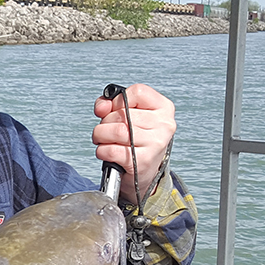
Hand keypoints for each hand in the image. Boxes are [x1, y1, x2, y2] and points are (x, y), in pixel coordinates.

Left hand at [93, 83, 175, 204]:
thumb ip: (112, 104)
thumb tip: (102, 107)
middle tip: (106, 130)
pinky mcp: (143, 161)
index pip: (137, 92)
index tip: (113, 109)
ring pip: (116, 131)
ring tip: (102, 140)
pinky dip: (102, 150)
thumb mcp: (130, 116)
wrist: (144, 172)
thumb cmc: (136, 140)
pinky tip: (105, 151)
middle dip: (105, 122)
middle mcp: (163, 125)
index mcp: (164, 108)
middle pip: (123, 113)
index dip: (118, 100)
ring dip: (100, 136)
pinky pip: (112, 150)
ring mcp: (155, 143)